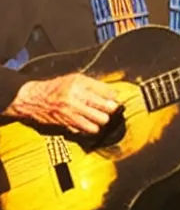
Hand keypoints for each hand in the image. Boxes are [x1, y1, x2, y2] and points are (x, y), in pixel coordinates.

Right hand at [4, 73, 118, 133]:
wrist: (34, 100)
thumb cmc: (57, 88)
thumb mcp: (76, 79)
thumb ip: (95, 85)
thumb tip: (113, 92)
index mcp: (79, 84)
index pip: (106, 92)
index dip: (114, 96)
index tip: (116, 97)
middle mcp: (76, 99)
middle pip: (106, 108)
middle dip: (111, 109)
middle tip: (110, 108)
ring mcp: (72, 113)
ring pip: (99, 122)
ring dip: (102, 120)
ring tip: (101, 117)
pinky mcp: (67, 125)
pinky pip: (86, 130)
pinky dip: (90, 128)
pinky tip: (90, 123)